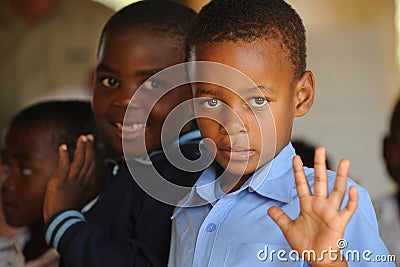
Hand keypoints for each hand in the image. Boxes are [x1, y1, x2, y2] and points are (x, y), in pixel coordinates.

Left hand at [43, 135, 94, 222]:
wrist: (61, 221)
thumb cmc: (66, 212)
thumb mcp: (74, 198)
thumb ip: (77, 188)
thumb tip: (77, 185)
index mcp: (83, 183)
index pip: (90, 165)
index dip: (91, 154)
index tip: (91, 144)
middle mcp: (79, 180)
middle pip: (87, 161)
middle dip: (89, 148)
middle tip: (88, 137)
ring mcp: (71, 181)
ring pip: (79, 161)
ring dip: (81, 148)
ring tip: (82, 138)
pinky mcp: (60, 182)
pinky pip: (64, 167)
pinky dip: (64, 156)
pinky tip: (63, 147)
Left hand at [268, 146, 357, 266]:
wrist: (317, 259)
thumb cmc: (305, 244)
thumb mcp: (288, 229)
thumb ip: (280, 217)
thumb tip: (269, 209)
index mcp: (307, 204)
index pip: (302, 184)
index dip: (298, 171)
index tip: (294, 158)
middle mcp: (320, 204)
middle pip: (320, 180)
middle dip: (320, 165)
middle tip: (320, 148)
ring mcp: (330, 212)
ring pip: (337, 190)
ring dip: (341, 176)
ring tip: (344, 161)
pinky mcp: (339, 222)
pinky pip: (347, 209)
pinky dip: (352, 200)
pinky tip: (353, 188)